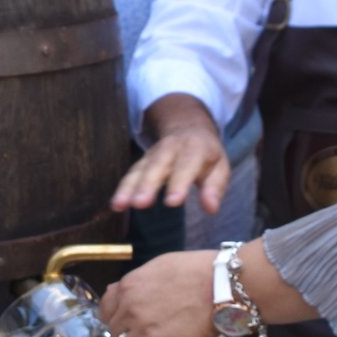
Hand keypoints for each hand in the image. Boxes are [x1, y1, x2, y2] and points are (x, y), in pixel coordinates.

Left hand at [98, 250, 219, 336]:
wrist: (223, 284)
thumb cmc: (195, 271)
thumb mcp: (157, 265)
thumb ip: (134, 282)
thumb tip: (119, 292)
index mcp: (128, 288)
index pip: (104, 310)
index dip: (116, 315)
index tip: (127, 317)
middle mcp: (131, 312)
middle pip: (115, 332)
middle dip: (127, 331)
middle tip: (148, 328)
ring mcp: (146, 335)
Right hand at [115, 95, 228, 214]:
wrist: (188, 128)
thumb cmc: (206, 155)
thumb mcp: (220, 167)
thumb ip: (215, 187)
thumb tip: (211, 208)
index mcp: (194, 148)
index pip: (186, 165)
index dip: (179, 183)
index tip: (172, 202)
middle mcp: (170, 148)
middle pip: (157, 165)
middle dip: (147, 184)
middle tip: (141, 203)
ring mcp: (153, 154)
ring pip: (140, 169)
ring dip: (129, 187)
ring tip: (120, 204)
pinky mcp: (142, 162)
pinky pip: (131, 174)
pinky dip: (122, 188)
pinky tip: (116, 204)